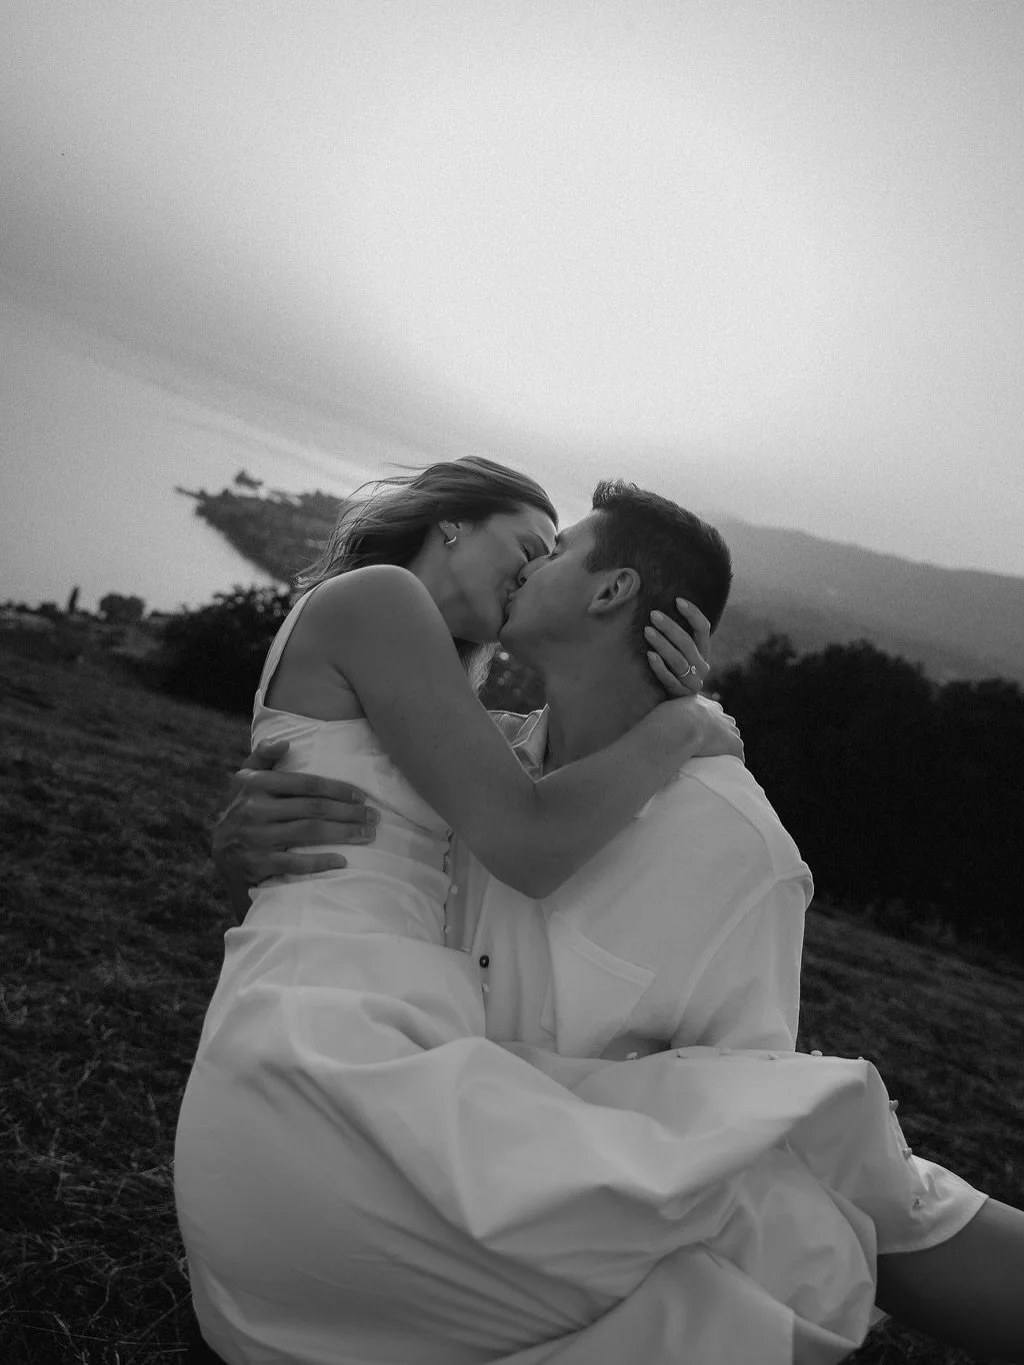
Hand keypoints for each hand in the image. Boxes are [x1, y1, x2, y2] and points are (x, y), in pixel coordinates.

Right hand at [211, 739, 380, 890]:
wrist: (220, 852)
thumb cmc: (242, 808)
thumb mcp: (245, 779)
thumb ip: (263, 757)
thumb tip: (284, 741)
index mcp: (256, 785)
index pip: (306, 784)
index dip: (337, 789)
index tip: (361, 796)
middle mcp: (255, 809)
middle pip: (313, 808)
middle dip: (349, 812)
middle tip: (374, 817)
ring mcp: (257, 838)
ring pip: (310, 832)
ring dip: (343, 833)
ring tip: (367, 835)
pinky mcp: (258, 864)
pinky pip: (295, 863)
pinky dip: (320, 862)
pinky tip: (342, 861)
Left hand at [644, 597, 711, 696]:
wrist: (677, 705)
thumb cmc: (675, 671)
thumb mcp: (682, 653)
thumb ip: (677, 637)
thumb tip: (660, 610)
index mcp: (704, 652)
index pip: (703, 628)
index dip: (692, 613)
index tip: (677, 601)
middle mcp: (702, 666)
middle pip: (687, 643)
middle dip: (670, 627)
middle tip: (653, 615)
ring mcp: (693, 682)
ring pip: (678, 660)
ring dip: (662, 644)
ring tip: (647, 631)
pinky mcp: (680, 694)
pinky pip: (669, 678)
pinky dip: (659, 666)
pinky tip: (649, 655)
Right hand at [655, 694, 743, 764]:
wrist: (680, 727)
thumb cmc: (665, 722)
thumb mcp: (663, 712)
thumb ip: (666, 716)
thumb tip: (653, 725)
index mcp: (701, 703)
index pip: (709, 712)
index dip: (705, 722)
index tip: (699, 732)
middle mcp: (717, 713)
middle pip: (724, 723)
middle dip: (719, 733)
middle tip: (707, 747)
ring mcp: (728, 728)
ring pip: (732, 738)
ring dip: (726, 747)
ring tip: (716, 761)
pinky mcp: (733, 743)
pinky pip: (738, 754)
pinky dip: (734, 761)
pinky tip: (728, 771)